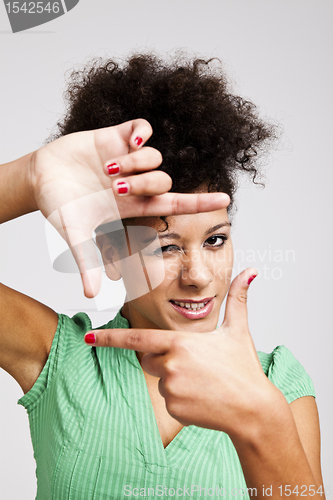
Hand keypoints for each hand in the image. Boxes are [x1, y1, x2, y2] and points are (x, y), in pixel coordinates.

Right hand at [30, 119, 229, 296]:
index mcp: (132, 206)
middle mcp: (135, 183)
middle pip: (163, 181)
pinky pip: (143, 128)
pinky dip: (142, 131)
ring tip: (109, 169)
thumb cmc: (58, 206)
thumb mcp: (74, 232)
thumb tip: (90, 295)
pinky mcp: (116, 136)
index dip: (200, 203)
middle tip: (114, 188)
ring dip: (136, 163)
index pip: (174, 205)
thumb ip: (86, 260)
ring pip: (155, 157)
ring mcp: (127, 159)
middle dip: (145, 183)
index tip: (227, 201)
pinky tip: (131, 138)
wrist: (40, 176)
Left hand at [84, 268, 282, 436]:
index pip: (135, 338)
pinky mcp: (173, 409)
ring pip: (160, 379)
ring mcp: (170, 388)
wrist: (253, 410)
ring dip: (176, 379)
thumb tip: (251, 271)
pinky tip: (203, 398)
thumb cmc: (244, 368)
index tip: (87, 337)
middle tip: (196, 365)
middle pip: (150, 358)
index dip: (108, 338)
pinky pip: (168, 399)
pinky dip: (181, 399)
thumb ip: (238, 298)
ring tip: (204, 383)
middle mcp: (170, 364)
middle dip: (165, 359)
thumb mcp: (238, 330)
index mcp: (179, 342)